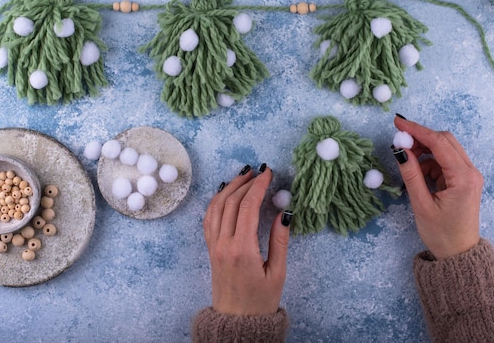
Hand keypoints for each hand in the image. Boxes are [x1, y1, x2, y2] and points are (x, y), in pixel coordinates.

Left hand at [203, 165, 290, 314]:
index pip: (248, 207)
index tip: (268, 173)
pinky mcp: (210, 249)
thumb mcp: (277, 273)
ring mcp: (214, 245)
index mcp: (242, 249)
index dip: (258, 186)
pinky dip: (216, 201)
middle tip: (259, 170)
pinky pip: (209, 218)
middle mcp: (224, 244)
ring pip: (216, 207)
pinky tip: (225, 193)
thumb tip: (284, 212)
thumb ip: (280, 241)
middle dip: (245, 183)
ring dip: (229, 188)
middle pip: (230, 202)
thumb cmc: (260, 301)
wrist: (236, 322)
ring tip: (243, 176)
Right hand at [393, 116, 482, 259]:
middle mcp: (470, 172)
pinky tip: (417, 173)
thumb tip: (400, 150)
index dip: (417, 130)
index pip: (439, 143)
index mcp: (463, 177)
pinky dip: (429, 161)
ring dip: (424, 150)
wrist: (459, 254)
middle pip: (445, 141)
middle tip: (399, 142)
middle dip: (421, 138)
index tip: (397, 123)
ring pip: (445, 149)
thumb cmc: (441, 233)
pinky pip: (444, 161)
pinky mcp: (463, 180)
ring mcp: (468, 175)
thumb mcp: (421, 204)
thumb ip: (411, 174)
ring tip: (406, 161)